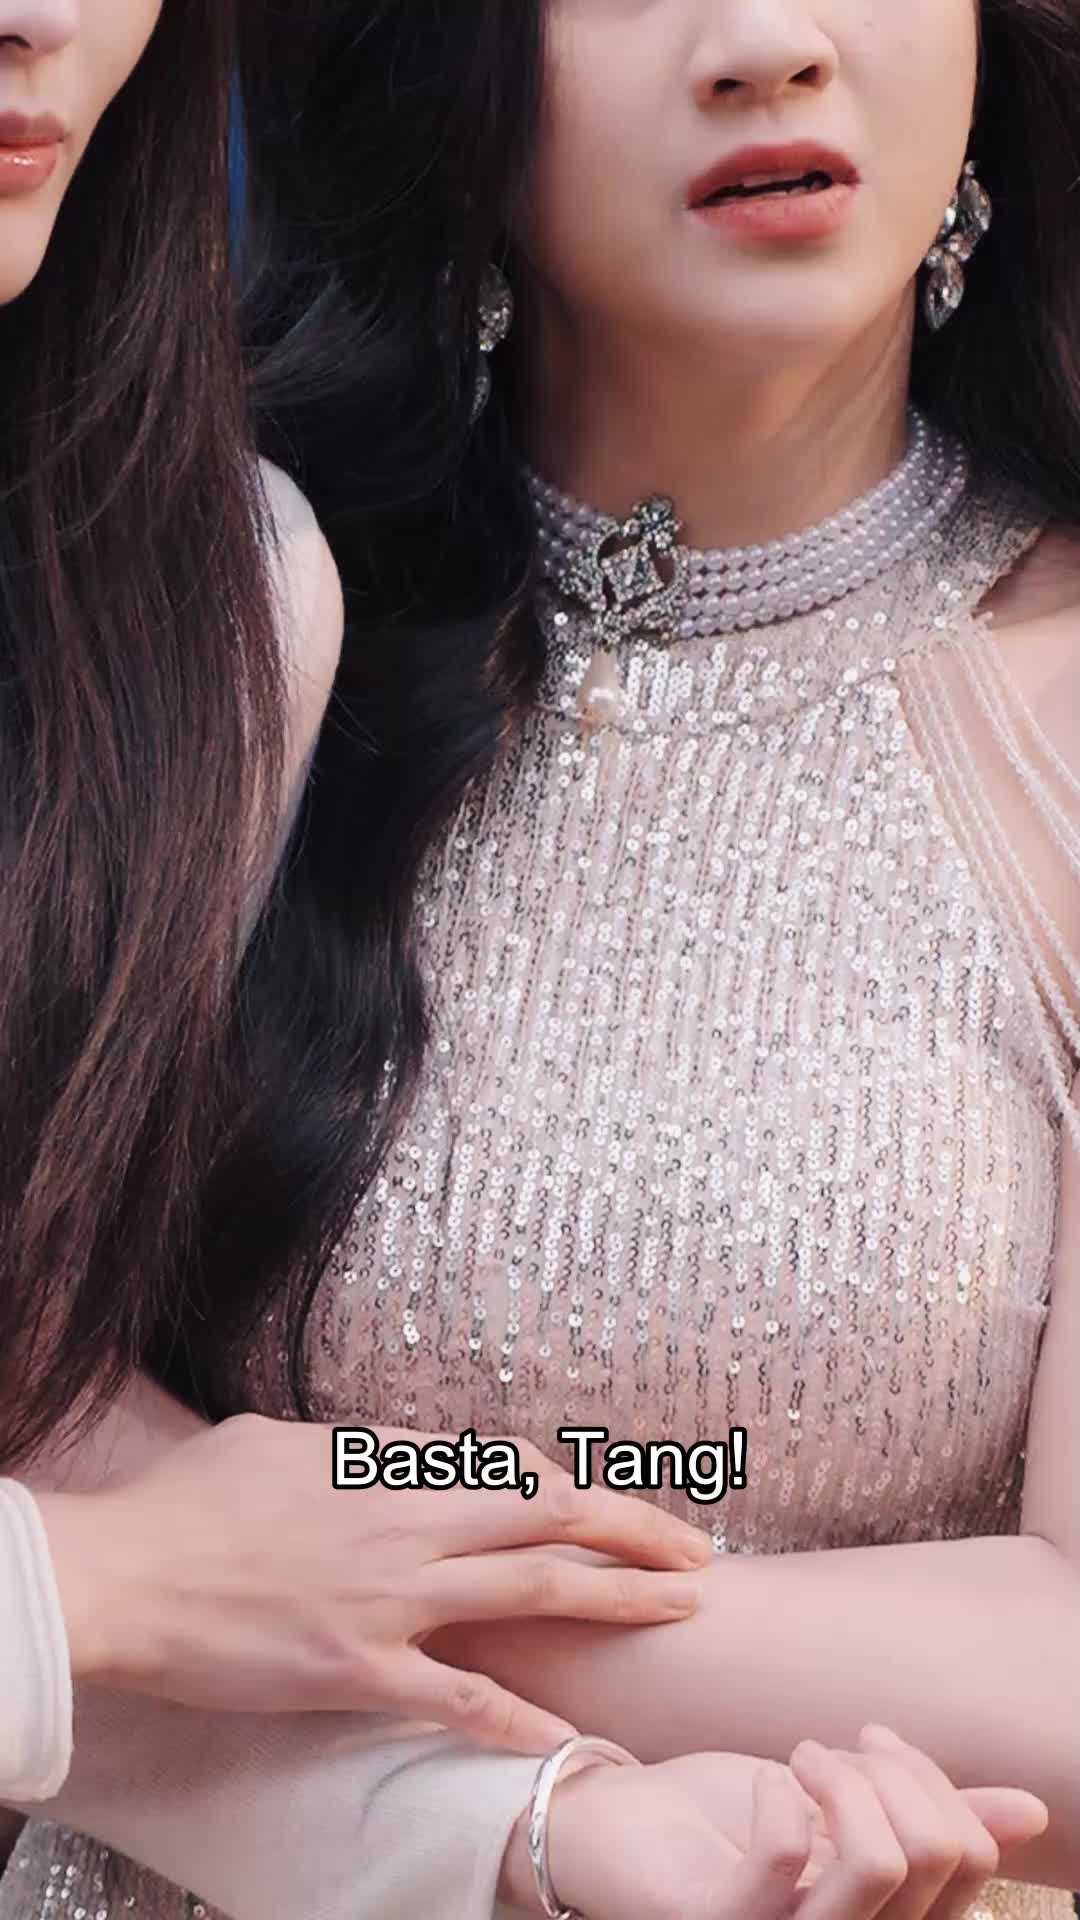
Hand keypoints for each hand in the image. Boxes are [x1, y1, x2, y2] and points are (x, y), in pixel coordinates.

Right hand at [34, 1414, 708, 1748]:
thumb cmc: (188, 1500)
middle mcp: (406, 1523)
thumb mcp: (274, 1441)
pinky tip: (569, 1741)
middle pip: (549, 1513)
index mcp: (385, 1465)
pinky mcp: (358, 1670)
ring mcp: (390, 1599)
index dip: (573, 1484)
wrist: (126, 1574)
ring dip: (617, 1596)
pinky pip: (456, 1696)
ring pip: (531, 1589)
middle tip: (698, 1546)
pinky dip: (516, 1718)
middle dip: (635, 1526)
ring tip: (682, 1604)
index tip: (612, 1502)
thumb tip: (382, 1452)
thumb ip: (346, 1449)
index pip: (509, 1465)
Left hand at [498, 1727, 1047, 1919]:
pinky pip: (784, 1863)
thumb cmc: (722, 1817)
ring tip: (800, 1759)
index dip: (939, 1786)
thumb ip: (928, 1812)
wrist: (612, 1821)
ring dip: (846, 1779)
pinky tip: (765, 1784)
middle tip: (832, 1749)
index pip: (966, 1865)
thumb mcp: (840, 1805)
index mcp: (883, 1916)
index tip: (875, 1738)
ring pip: (878, 1865)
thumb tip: (1031, 1811)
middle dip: (894, 1772)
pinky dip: (784, 1796)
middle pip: (933, 1859)